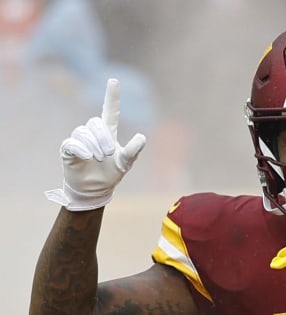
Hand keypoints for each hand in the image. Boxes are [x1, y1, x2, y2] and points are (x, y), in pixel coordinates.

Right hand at [45, 78, 145, 210]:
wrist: (95, 189)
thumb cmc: (111, 173)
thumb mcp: (126, 162)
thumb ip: (133, 150)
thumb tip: (142, 137)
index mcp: (108, 133)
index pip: (110, 111)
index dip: (112, 96)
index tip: (114, 80)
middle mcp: (93, 133)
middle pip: (95, 122)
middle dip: (103, 138)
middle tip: (108, 154)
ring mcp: (80, 140)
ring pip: (84, 132)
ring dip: (93, 146)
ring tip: (98, 159)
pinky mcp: (69, 149)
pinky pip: (72, 142)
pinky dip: (80, 148)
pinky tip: (86, 156)